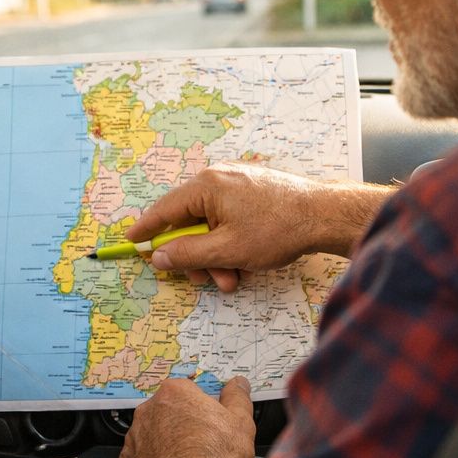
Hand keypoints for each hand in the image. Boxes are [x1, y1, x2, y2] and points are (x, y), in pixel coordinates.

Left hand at [119, 377, 255, 457]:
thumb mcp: (240, 422)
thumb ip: (237, 397)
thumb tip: (238, 384)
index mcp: (174, 392)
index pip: (188, 391)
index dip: (202, 407)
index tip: (211, 422)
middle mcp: (148, 409)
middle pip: (167, 411)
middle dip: (182, 423)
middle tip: (202, 443)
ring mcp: (135, 436)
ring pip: (152, 434)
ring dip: (166, 443)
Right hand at [128, 163, 326, 291]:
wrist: (325, 216)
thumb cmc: (278, 229)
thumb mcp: (227, 250)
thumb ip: (187, 255)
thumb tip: (159, 256)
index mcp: (207, 186)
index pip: (165, 208)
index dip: (147, 228)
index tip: (131, 241)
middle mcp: (218, 179)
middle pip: (190, 221)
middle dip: (196, 255)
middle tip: (204, 278)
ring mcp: (238, 183)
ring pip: (212, 224)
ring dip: (216, 255)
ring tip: (233, 277)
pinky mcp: (254, 191)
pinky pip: (229, 219)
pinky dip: (230, 242)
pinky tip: (246, 262)